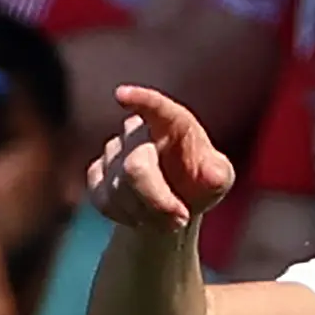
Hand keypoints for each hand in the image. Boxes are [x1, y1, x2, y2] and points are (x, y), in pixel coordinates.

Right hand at [87, 85, 236, 231]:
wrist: (175, 207)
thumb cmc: (201, 184)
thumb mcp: (218, 179)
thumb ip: (217, 174)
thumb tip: (212, 174)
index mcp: (173, 125)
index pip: (158, 109)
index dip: (141, 101)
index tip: (122, 96)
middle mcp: (139, 132)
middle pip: (136, 167)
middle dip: (157, 199)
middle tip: (181, 218)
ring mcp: (114, 151)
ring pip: (118, 188)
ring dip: (145, 211)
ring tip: (167, 216)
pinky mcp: (96, 173)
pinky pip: (102, 198)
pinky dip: (125, 215)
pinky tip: (141, 215)